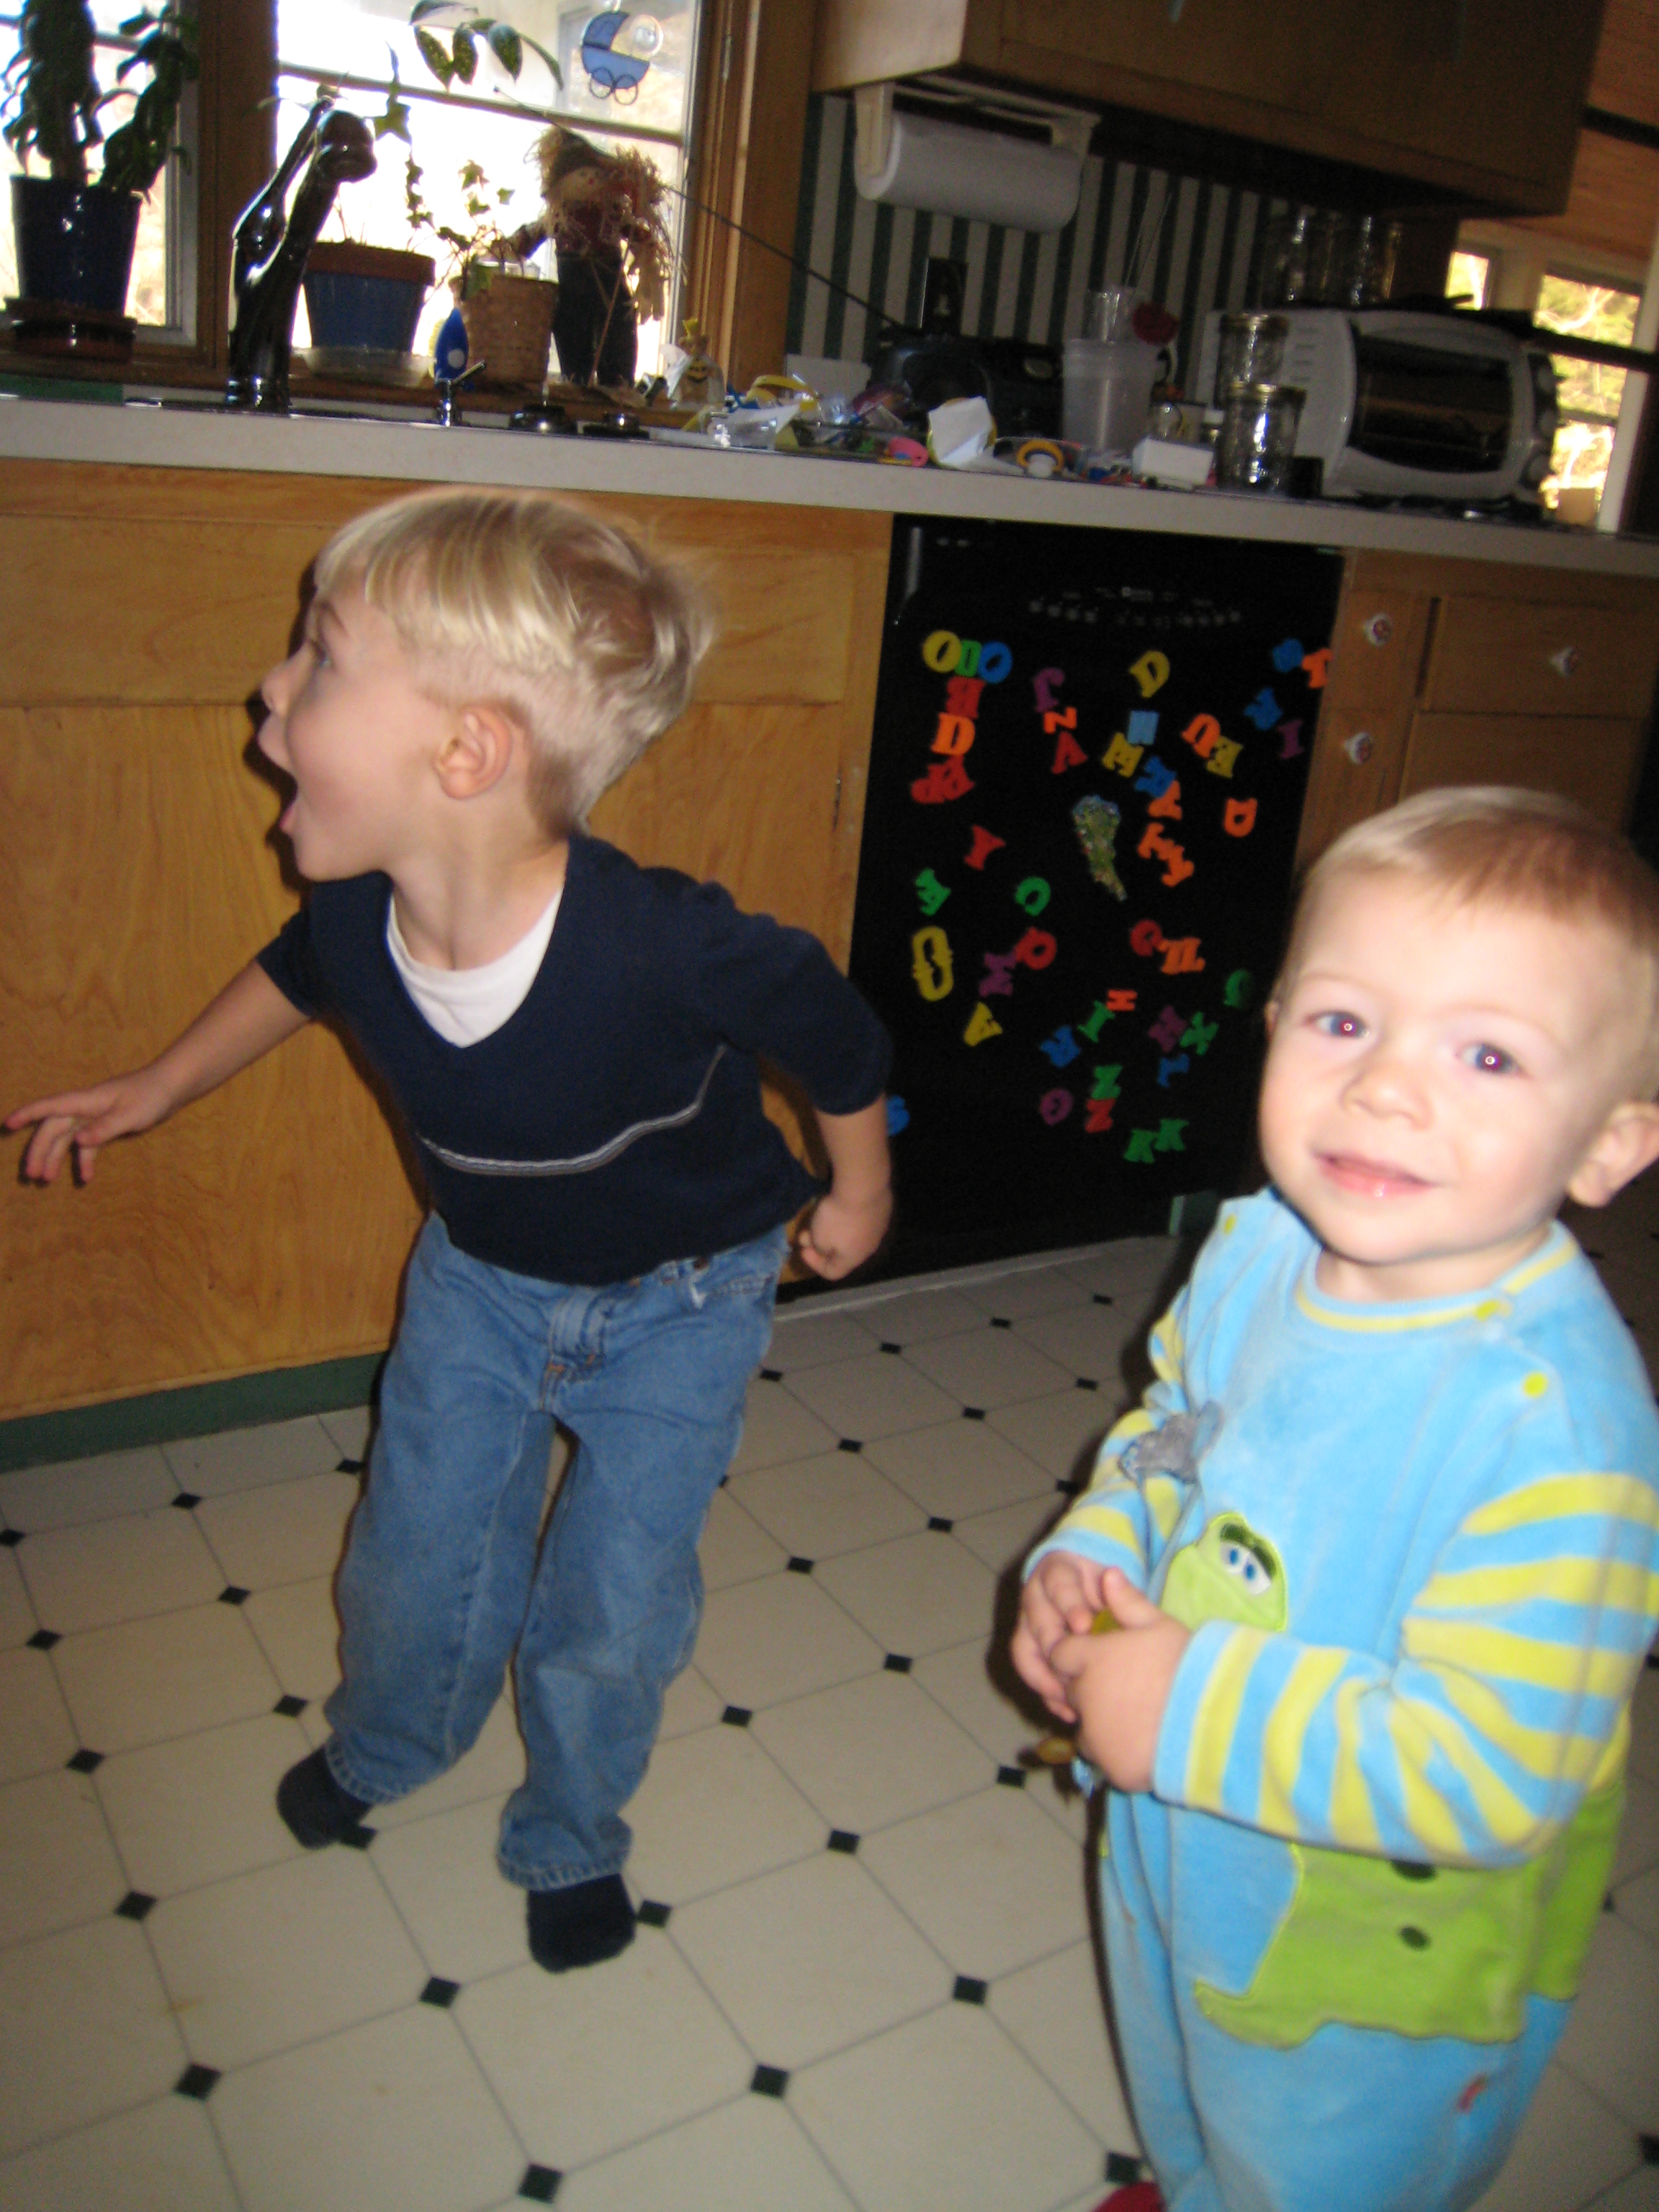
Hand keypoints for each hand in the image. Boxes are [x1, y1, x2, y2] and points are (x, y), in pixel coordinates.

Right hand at [6, 1067, 174, 1184]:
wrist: (170, 1087)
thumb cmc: (151, 1096)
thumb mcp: (131, 1114)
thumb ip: (106, 1128)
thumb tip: (78, 1141)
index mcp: (87, 1100)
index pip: (52, 1107)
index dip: (29, 1114)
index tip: (8, 1124)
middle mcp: (85, 1107)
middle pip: (54, 1128)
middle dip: (39, 1150)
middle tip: (30, 1175)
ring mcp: (94, 1116)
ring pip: (67, 1138)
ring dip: (55, 1158)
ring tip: (45, 1180)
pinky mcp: (105, 1124)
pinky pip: (88, 1143)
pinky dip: (85, 1159)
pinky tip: (85, 1177)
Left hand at [795, 1183, 891, 1279]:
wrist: (864, 1187)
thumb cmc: (838, 1217)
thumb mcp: (819, 1237)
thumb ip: (819, 1248)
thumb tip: (823, 1247)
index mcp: (853, 1258)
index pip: (833, 1272)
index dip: (814, 1264)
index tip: (802, 1249)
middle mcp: (869, 1247)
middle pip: (843, 1253)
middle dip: (822, 1244)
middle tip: (807, 1232)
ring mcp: (878, 1228)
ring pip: (854, 1235)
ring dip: (835, 1230)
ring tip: (822, 1217)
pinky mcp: (882, 1209)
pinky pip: (863, 1219)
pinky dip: (849, 1216)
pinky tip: (841, 1203)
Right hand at [1012, 1549, 1108, 1719]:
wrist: (1100, 1605)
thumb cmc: (1113, 1594)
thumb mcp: (1122, 1589)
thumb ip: (1122, 1591)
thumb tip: (1113, 1577)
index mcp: (1058, 1571)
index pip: (1058, 1583)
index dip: (1068, 1604)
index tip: (1084, 1625)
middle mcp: (1036, 1595)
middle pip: (1037, 1620)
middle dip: (1055, 1646)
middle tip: (1076, 1669)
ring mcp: (1028, 1624)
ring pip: (1024, 1650)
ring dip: (1046, 1677)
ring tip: (1071, 1699)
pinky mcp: (1029, 1651)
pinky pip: (1031, 1675)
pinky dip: (1048, 1695)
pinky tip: (1069, 1711)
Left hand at [1050, 1567, 1189, 1791]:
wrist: (1215, 1723)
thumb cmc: (1187, 1667)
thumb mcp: (1161, 1626)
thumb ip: (1129, 1602)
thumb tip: (1108, 1573)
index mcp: (1091, 1658)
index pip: (1061, 1654)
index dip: (1079, 1654)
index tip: (1105, 1658)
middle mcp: (1084, 1697)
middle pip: (1072, 1690)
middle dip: (1088, 1687)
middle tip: (1127, 1687)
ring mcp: (1095, 1735)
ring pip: (1085, 1726)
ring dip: (1100, 1721)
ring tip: (1139, 1716)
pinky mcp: (1110, 1766)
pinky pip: (1103, 1757)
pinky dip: (1115, 1751)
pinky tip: (1144, 1742)